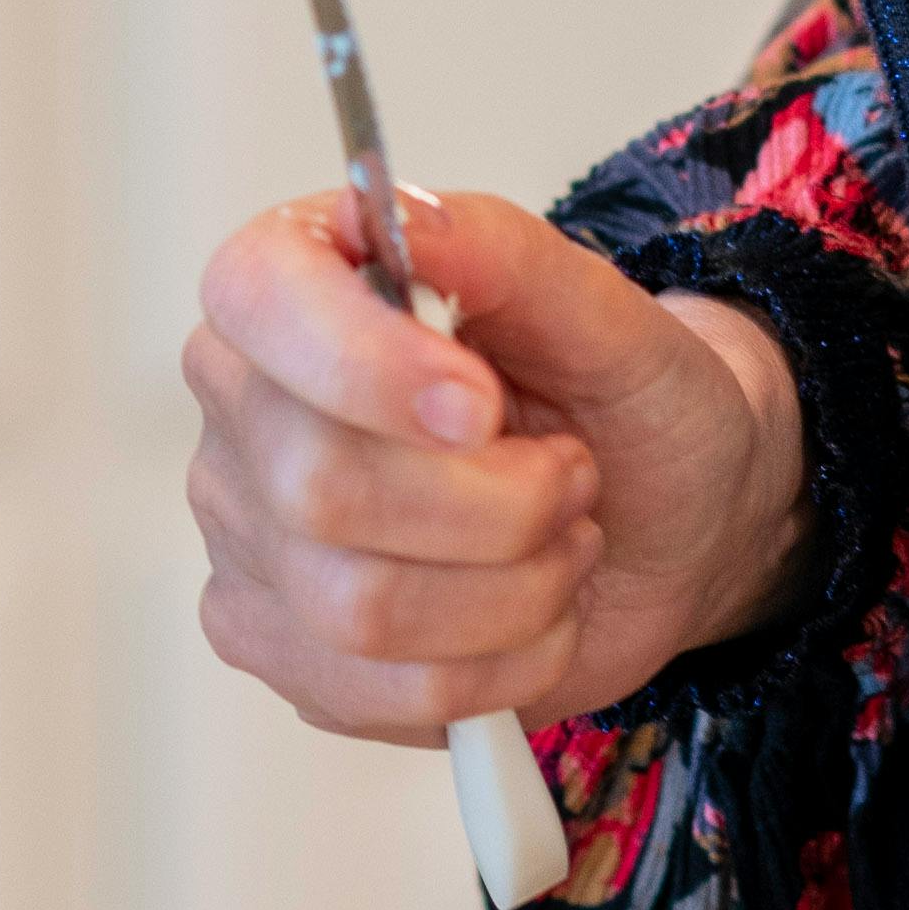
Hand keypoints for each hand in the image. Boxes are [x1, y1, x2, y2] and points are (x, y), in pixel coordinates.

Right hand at [185, 188, 809, 764]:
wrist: (663, 517)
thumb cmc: (623, 398)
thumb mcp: (604, 309)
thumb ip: (499, 250)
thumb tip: (397, 215)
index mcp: (294, 281)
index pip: (258, 302)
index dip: (367, 365)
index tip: (483, 401)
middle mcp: (245, 405)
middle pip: (318, 488)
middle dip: (496, 503)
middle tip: (570, 475)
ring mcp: (249, 538)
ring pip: (357, 608)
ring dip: (513, 589)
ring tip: (560, 540)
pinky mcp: (284, 649)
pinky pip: (379, 695)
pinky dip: (500, 667)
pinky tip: (531, 616)